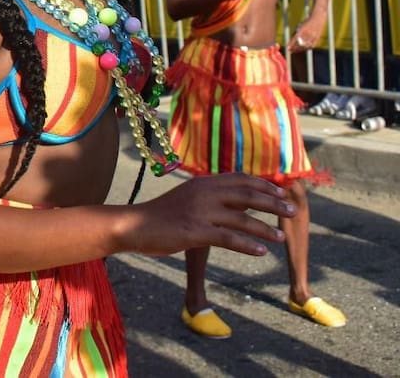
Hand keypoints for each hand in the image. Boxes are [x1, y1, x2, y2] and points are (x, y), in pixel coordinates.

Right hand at [129, 173, 291, 257]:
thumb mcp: (188, 198)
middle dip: (274, 204)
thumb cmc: (162, 214)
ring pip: (243, 219)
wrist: (135, 225)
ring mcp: (200, 212)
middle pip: (248, 195)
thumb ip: (212, 197)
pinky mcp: (195, 231)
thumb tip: (241, 203)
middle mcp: (204, 193)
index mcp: (203, 182)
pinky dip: (248, 245)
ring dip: (266, 229)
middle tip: (294, 211)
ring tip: (282, 238)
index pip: (241, 179)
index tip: (282, 193)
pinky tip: (261, 251)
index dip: (264, 185)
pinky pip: (229, 239)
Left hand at [288, 15, 325, 52]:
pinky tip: (302, 49)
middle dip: (295, 48)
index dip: (291, 44)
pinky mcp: (317, 38)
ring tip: (295, 51)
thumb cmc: (307, 22)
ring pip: (306, 46)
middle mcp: (308, 33)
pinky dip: (306, 48)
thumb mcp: (299, 26)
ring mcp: (313, 36)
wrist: (317, 18)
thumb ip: (295, 33)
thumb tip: (291, 42)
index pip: (295, 38)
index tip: (288, 47)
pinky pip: (311, 46)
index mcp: (302, 29)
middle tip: (290, 50)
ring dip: (300, 50)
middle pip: (300, 44)